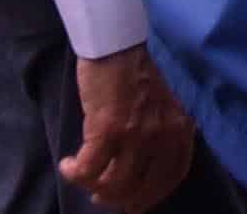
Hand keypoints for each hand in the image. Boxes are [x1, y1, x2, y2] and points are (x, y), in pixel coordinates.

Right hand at [65, 45, 196, 212]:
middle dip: (118, 197)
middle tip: (100, 195)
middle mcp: (162, 136)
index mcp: (179, 130)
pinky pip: (88, 169)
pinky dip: (75, 173)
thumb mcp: (163, 107)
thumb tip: (143, 172)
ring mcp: (136, 134)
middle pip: (141, 188)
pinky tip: (67, 165)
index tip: (133, 202)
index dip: (150, 196)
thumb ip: (161, 135)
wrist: (116, 47)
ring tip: (81, 176)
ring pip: (114, 184)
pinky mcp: (107, 130)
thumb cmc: (135, 76)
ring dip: (93, 186)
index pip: (171, 178)